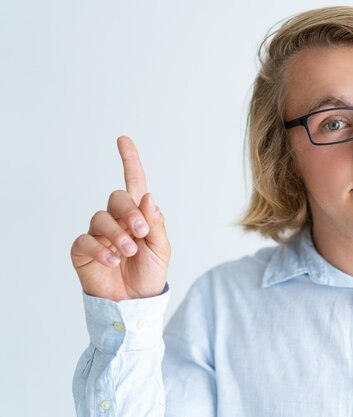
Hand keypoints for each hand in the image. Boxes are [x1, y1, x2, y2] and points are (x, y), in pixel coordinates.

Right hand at [70, 136, 170, 300]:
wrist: (135, 302)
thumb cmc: (149, 273)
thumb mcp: (161, 249)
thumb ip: (155, 223)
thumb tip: (148, 197)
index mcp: (138, 215)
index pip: (133, 183)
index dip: (129, 161)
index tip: (123, 140)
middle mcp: (117, 220)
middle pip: (116, 197)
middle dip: (130, 212)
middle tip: (140, 232)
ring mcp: (98, 234)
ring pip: (101, 217)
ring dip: (117, 234)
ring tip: (128, 252)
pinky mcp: (83, 249)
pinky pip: (86, 239)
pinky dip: (101, 249)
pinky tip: (113, 259)